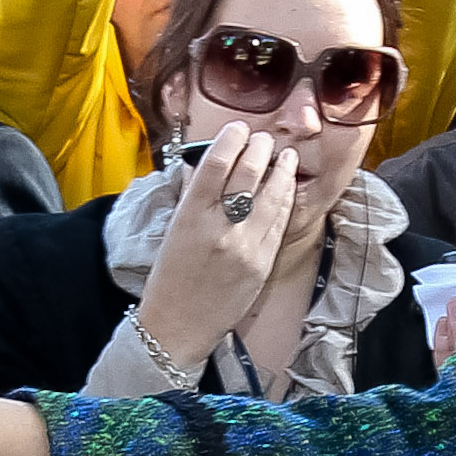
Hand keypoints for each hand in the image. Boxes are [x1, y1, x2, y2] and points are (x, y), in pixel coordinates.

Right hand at [132, 122, 298, 375]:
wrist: (178, 326)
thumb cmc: (169, 278)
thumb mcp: (172, 230)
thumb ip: (192, 196)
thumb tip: (208, 163)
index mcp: (191, 215)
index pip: (217, 163)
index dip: (231, 139)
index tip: (238, 129)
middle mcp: (220, 227)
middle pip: (249, 173)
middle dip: (261, 148)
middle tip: (265, 139)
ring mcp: (246, 246)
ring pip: (273, 196)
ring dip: (282, 171)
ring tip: (286, 156)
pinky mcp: (263, 263)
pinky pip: (279, 223)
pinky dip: (285, 200)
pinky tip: (287, 188)